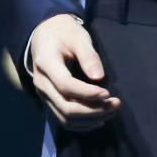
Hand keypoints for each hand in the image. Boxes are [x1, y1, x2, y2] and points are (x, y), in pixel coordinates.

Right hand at [29, 14, 120, 129]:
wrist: (45, 34)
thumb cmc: (64, 33)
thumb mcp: (78, 37)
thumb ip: (88, 56)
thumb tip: (99, 77)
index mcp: (46, 64)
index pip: (66, 86)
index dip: (88, 93)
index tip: (108, 93)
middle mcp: (41, 83)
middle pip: (66, 107)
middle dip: (93, 110)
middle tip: (115, 104)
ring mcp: (43, 94)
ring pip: (65, 118)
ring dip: (90, 119)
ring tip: (111, 111)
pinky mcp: (49, 100)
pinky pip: (63, 119)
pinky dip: (82, 123)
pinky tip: (100, 118)